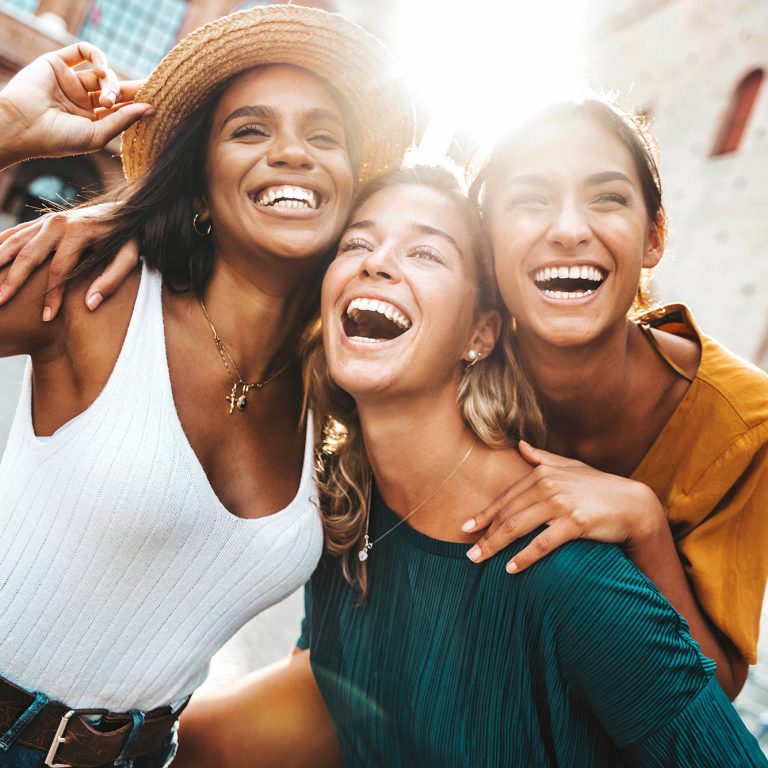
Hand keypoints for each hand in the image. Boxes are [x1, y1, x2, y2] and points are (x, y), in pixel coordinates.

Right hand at [0, 42, 150, 166]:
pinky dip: (97, 55)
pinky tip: (103, 68)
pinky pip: (82, 52)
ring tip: (106, 99)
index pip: (120, 108)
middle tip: (149, 89)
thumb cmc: (59, 139)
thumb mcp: (98, 134)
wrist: (22, 125)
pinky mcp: (57, 63)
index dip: (137, 103)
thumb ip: (123, 120)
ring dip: (111, 83)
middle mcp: (81, 101)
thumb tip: (150, 108)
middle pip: (115, 89)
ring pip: (102, 74)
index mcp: (91, 121)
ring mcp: (70, 81)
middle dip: (132, 90)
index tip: (157, 100)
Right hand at [0, 207, 138, 318]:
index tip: (46, 317)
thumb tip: (90, 305)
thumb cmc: (127, 238)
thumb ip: (112, 280)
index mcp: (78, 233)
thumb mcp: (128, 257)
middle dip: (11, 281)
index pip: (59, 270)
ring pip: (15, 242)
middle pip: (29, 255)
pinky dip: (0, 244)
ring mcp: (47, 220)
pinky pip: (15, 232)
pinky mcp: (42, 220)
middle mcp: (57, 224)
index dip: (52, 295)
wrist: (124, 208)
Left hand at [463, 441, 665, 572]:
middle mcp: (548, 484)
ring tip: (479, 561)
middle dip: (484, 535)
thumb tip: (521, 445)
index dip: (484, 514)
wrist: (634, 504)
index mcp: (542, 472)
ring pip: (518, 527)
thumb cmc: (600, 487)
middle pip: (507, 514)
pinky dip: (524, 556)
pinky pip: (542, 543)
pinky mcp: (575, 522)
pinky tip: (510, 569)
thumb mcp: (571, 467)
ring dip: (495, 546)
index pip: (506, 497)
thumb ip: (544, 458)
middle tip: (468, 554)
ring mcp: (561, 503)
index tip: (466, 528)